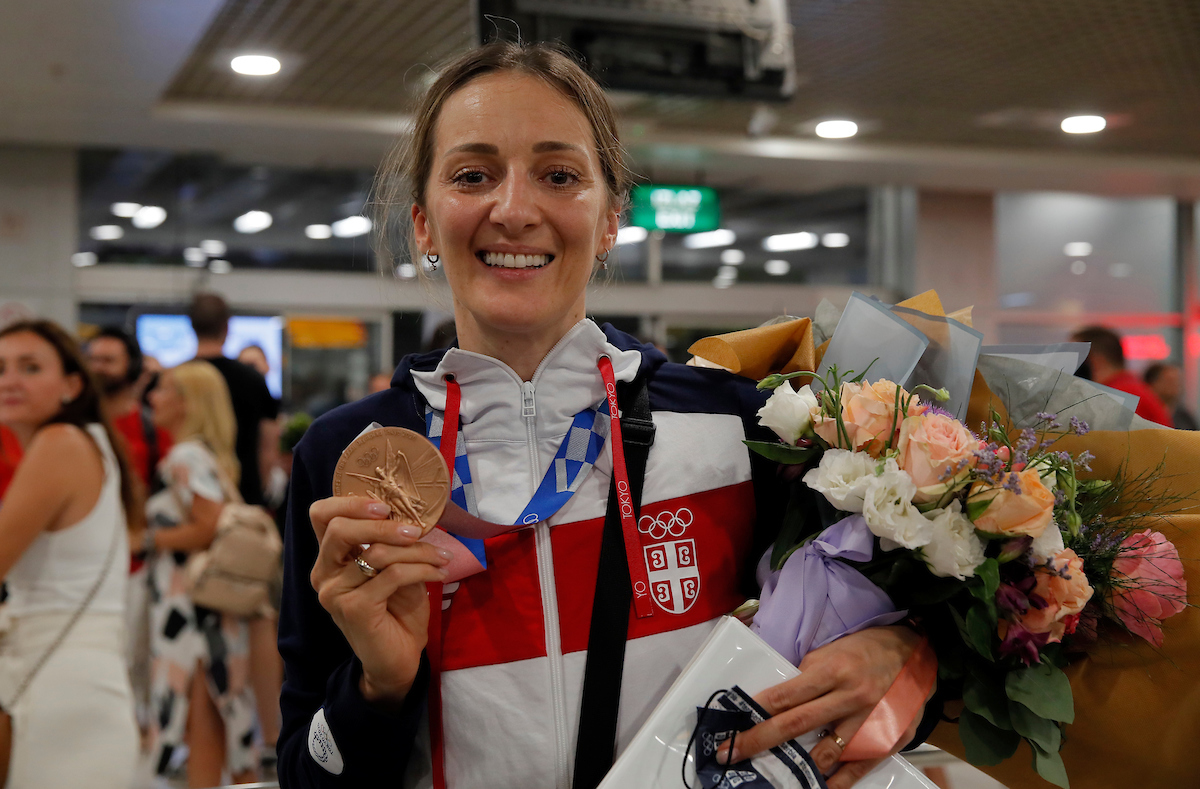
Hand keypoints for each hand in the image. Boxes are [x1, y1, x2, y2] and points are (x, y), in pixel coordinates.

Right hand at [308, 496, 450, 705]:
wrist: (399, 659)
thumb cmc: (396, 610)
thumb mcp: (394, 568)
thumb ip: (390, 542)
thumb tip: (411, 513)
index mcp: (329, 559)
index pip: (321, 516)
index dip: (349, 502)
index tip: (385, 505)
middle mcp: (323, 574)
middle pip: (340, 529)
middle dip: (382, 523)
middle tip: (416, 529)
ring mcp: (334, 593)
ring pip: (375, 552)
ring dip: (416, 550)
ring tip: (441, 556)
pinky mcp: (353, 609)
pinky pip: (392, 575)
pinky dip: (421, 569)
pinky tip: (439, 573)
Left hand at [717, 626, 926, 788]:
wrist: (918, 651)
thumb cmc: (867, 649)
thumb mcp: (831, 651)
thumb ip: (807, 677)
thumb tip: (780, 702)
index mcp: (832, 670)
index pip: (785, 696)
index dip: (755, 715)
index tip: (732, 730)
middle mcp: (849, 696)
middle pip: (797, 724)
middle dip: (760, 741)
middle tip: (732, 754)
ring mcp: (870, 719)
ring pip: (827, 753)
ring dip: (798, 767)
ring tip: (773, 775)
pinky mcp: (889, 737)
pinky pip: (858, 766)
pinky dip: (838, 782)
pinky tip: (819, 787)